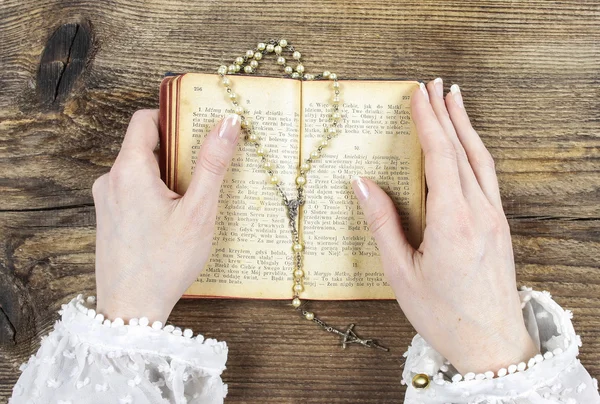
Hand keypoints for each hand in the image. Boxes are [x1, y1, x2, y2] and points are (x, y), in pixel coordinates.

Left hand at [92, 110, 240, 322]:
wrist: (131, 309)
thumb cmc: (165, 263)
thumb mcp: (198, 212)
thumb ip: (212, 165)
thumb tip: (228, 124)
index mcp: (128, 171)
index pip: (145, 120)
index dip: (173, 117)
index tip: (199, 126)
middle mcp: (110, 181)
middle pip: (144, 145)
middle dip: (177, 150)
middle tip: (206, 167)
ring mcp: (107, 201)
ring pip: (140, 170)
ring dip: (168, 174)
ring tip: (194, 198)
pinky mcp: (109, 218)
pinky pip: (133, 191)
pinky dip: (156, 192)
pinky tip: (176, 218)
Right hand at [351, 79, 537, 373]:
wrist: (491, 343)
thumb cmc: (443, 315)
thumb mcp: (400, 273)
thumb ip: (382, 224)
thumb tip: (362, 184)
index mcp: (452, 222)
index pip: (441, 156)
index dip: (429, 121)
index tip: (419, 94)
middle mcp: (479, 212)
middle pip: (464, 150)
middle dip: (447, 113)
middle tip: (436, 85)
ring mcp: (495, 218)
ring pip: (481, 160)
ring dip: (466, 127)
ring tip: (455, 101)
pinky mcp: (500, 227)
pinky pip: (488, 177)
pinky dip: (475, 151)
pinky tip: (468, 146)